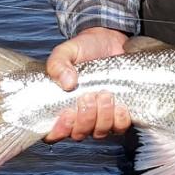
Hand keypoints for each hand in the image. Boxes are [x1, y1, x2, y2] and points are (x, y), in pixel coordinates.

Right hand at [44, 27, 131, 142]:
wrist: (110, 40)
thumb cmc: (84, 49)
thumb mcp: (66, 52)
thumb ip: (58, 65)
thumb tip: (67, 83)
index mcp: (60, 107)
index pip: (54, 133)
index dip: (59, 130)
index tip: (67, 113)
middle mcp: (80, 117)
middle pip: (79, 134)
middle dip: (85, 118)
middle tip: (89, 96)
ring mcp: (100, 117)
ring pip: (99, 132)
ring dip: (103, 116)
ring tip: (105, 95)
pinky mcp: (119, 114)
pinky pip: (120, 128)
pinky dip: (120, 119)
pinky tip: (120, 105)